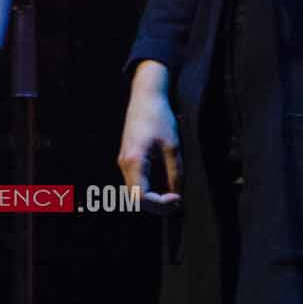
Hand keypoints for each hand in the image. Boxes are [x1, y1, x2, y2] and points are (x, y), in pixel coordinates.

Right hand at [117, 61, 184, 213]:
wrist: (145, 97)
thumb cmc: (159, 118)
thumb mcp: (173, 146)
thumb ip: (175, 173)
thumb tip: (177, 194)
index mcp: (135, 161)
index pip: (142, 197)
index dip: (161, 205)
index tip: (178, 198)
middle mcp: (125, 164)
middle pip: (136, 198)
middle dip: (157, 206)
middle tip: (178, 201)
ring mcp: (124, 161)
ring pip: (135, 191)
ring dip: (153, 198)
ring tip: (173, 194)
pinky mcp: (128, 158)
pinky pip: (136, 182)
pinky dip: (149, 189)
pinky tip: (165, 184)